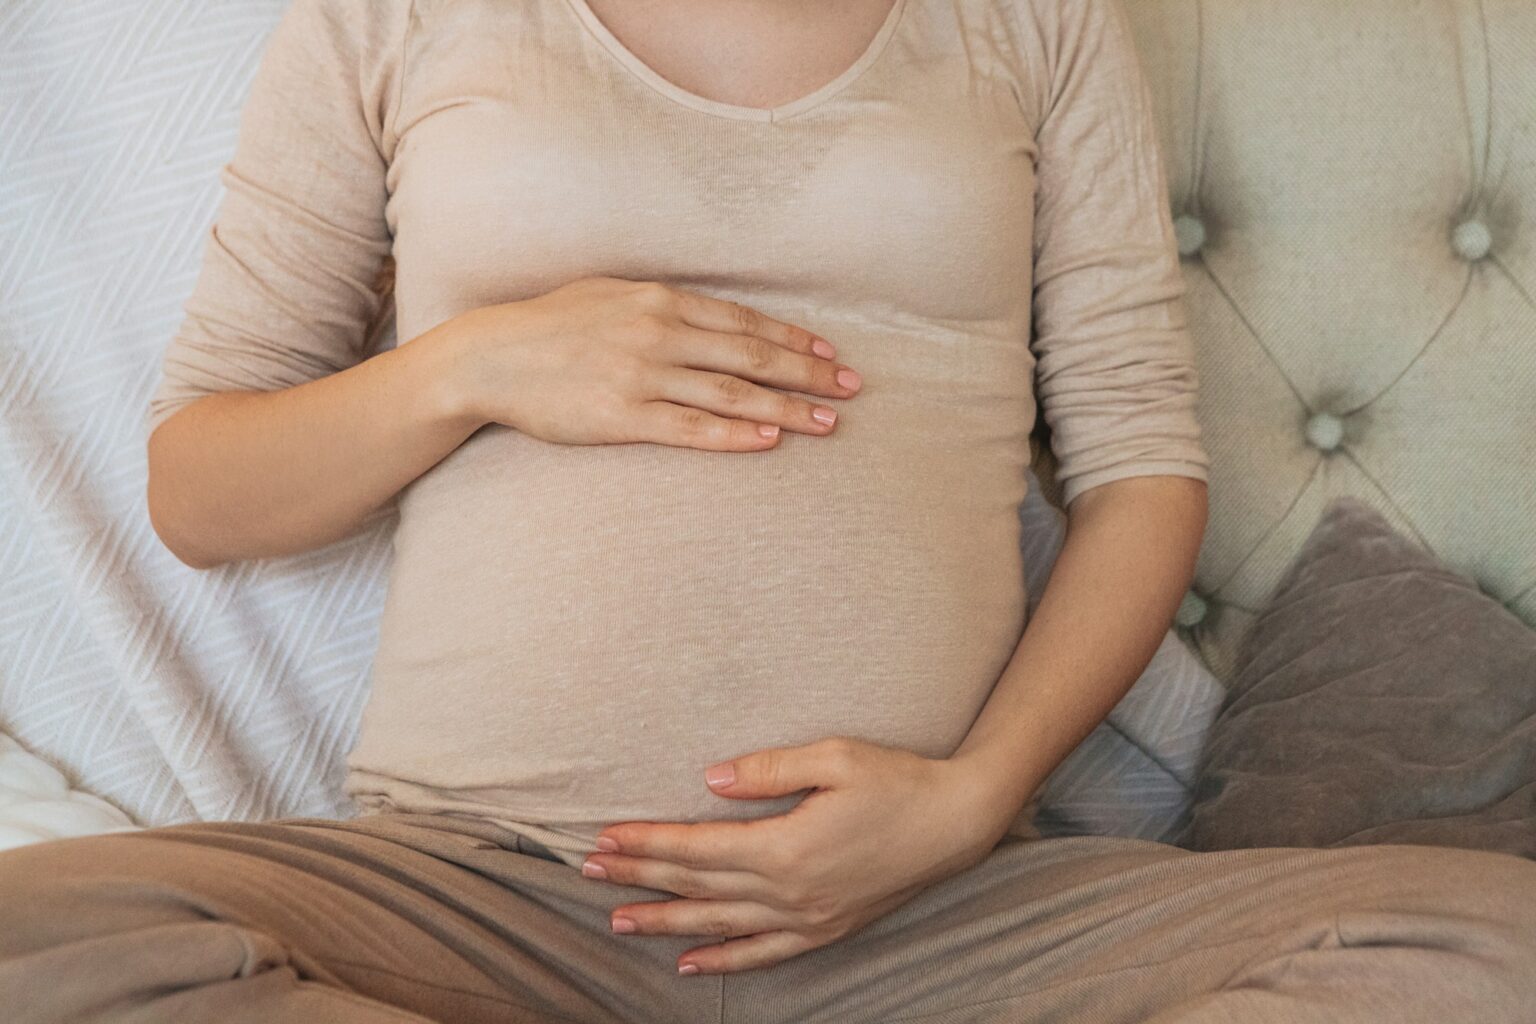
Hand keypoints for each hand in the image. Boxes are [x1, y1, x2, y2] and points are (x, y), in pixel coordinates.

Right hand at [443, 276, 862, 450]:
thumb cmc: (550, 325)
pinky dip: (735, 433)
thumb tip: (710, 316)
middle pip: (752, 355)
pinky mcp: (622, 418)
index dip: (794, 338)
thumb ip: (661, 303)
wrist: (490, 358)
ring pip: (732, 392)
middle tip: (853, 388)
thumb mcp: (610, 293)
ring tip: (829, 423)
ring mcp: (641, 375)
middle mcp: (658, 332)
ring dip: (787, 408)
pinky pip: (691, 428)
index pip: (744, 321)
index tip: (831, 354)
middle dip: (809, 373)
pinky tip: (770, 440)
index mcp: (659, 299)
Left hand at [579, 736, 1021, 975]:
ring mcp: (808, 918)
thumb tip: (708, 780)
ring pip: (720, 925)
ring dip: (665, 923)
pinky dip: (723, 960)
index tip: (605, 837)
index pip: (695, 849)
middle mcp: (790, 892)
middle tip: (588, 873)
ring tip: (619, 920)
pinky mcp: (826, 930)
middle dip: (639, 879)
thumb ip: (767, 770)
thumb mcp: (833, 757)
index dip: (646, 844)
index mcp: (785, 847)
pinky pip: (763, 954)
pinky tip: (689, 963)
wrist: (956, 822)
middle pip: (697, 888)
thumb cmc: (896, 779)